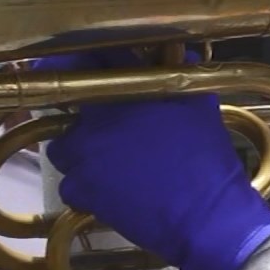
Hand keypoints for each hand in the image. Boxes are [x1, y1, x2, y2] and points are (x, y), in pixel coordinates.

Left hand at [44, 51, 269, 269]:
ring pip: (64, 150)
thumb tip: (184, 57)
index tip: (73, 66)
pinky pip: (70, 186)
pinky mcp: (82, 189)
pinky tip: (111, 194)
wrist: (206, 213)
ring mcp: (85, 155)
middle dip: (83, 124)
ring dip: (80, 157)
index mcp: (122, 91)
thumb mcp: (201, 105)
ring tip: (109, 167)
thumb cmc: (205, 157)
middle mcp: (95, 119)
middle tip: (107, 135)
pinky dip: (85, 191)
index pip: (86, 60)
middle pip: (69, 113)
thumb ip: (182, 75)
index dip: (78, 61)